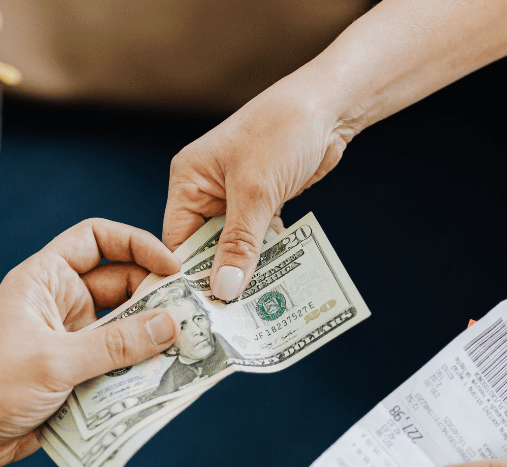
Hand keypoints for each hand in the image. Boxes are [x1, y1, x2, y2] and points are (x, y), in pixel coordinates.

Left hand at [0, 219, 181, 466]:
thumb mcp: (54, 361)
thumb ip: (116, 344)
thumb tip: (170, 325)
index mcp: (45, 280)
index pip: (97, 239)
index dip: (137, 244)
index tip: (172, 267)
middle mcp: (59, 306)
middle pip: (122, 289)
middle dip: (157, 302)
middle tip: (196, 319)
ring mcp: (67, 344)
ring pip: (124, 334)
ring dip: (152, 344)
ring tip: (191, 353)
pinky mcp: (73, 380)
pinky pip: (115, 371)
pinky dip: (138, 376)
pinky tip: (166, 386)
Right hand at [163, 78, 354, 300]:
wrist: (330, 105)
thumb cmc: (284, 130)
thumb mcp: (256, 191)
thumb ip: (239, 244)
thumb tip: (224, 290)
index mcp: (188, 180)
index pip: (176, 240)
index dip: (186, 276)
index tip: (199, 313)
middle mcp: (205, 189)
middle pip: (204, 248)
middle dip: (219, 278)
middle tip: (230, 319)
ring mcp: (235, 197)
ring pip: (233, 247)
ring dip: (246, 271)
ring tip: (254, 309)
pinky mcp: (262, 202)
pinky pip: (256, 239)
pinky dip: (266, 257)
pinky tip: (275, 282)